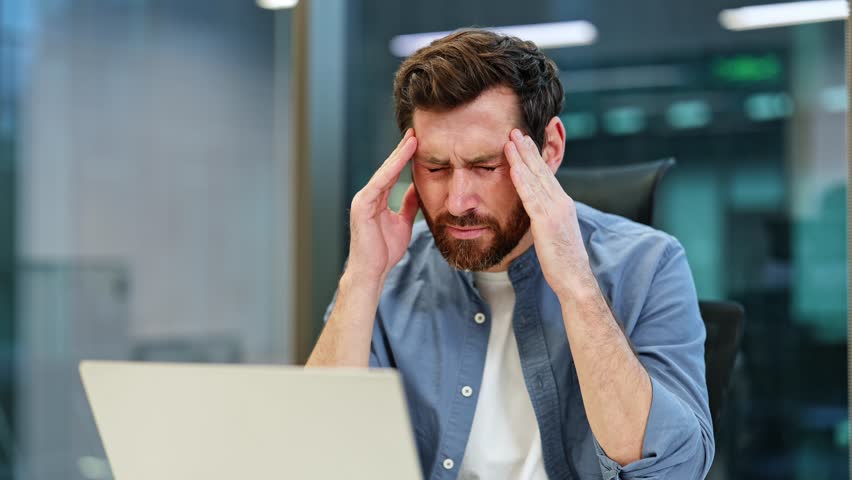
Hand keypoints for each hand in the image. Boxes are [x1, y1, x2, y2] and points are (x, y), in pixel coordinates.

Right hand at [346, 129, 419, 284]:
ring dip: (398, 155)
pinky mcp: (362, 206)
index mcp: (376, 200)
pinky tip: (403, 157)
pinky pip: (380, 183)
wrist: (372, 272)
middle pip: (388, 168)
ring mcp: (363, 200)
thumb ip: (408, 205)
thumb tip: (417, 188)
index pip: (392, 174)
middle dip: (401, 150)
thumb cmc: (384, 252)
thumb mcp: (403, 223)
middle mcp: (368, 196)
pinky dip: (391, 169)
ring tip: (412, 139)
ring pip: (384, 172)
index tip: (417, 141)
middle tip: (414, 131)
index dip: (404, 157)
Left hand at [503, 129, 594, 298]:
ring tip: (510, 140)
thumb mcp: (554, 231)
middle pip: (542, 170)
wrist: (574, 277)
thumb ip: (545, 216)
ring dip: (522, 157)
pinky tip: (513, 166)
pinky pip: (531, 197)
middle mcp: (561, 202)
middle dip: (527, 148)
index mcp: (562, 203)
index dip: (534, 156)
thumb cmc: (562, 259)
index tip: (523, 140)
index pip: (545, 174)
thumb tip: (534, 209)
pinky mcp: (546, 222)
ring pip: (536, 178)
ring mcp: (555, 210)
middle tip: (515, 130)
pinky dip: (522, 179)